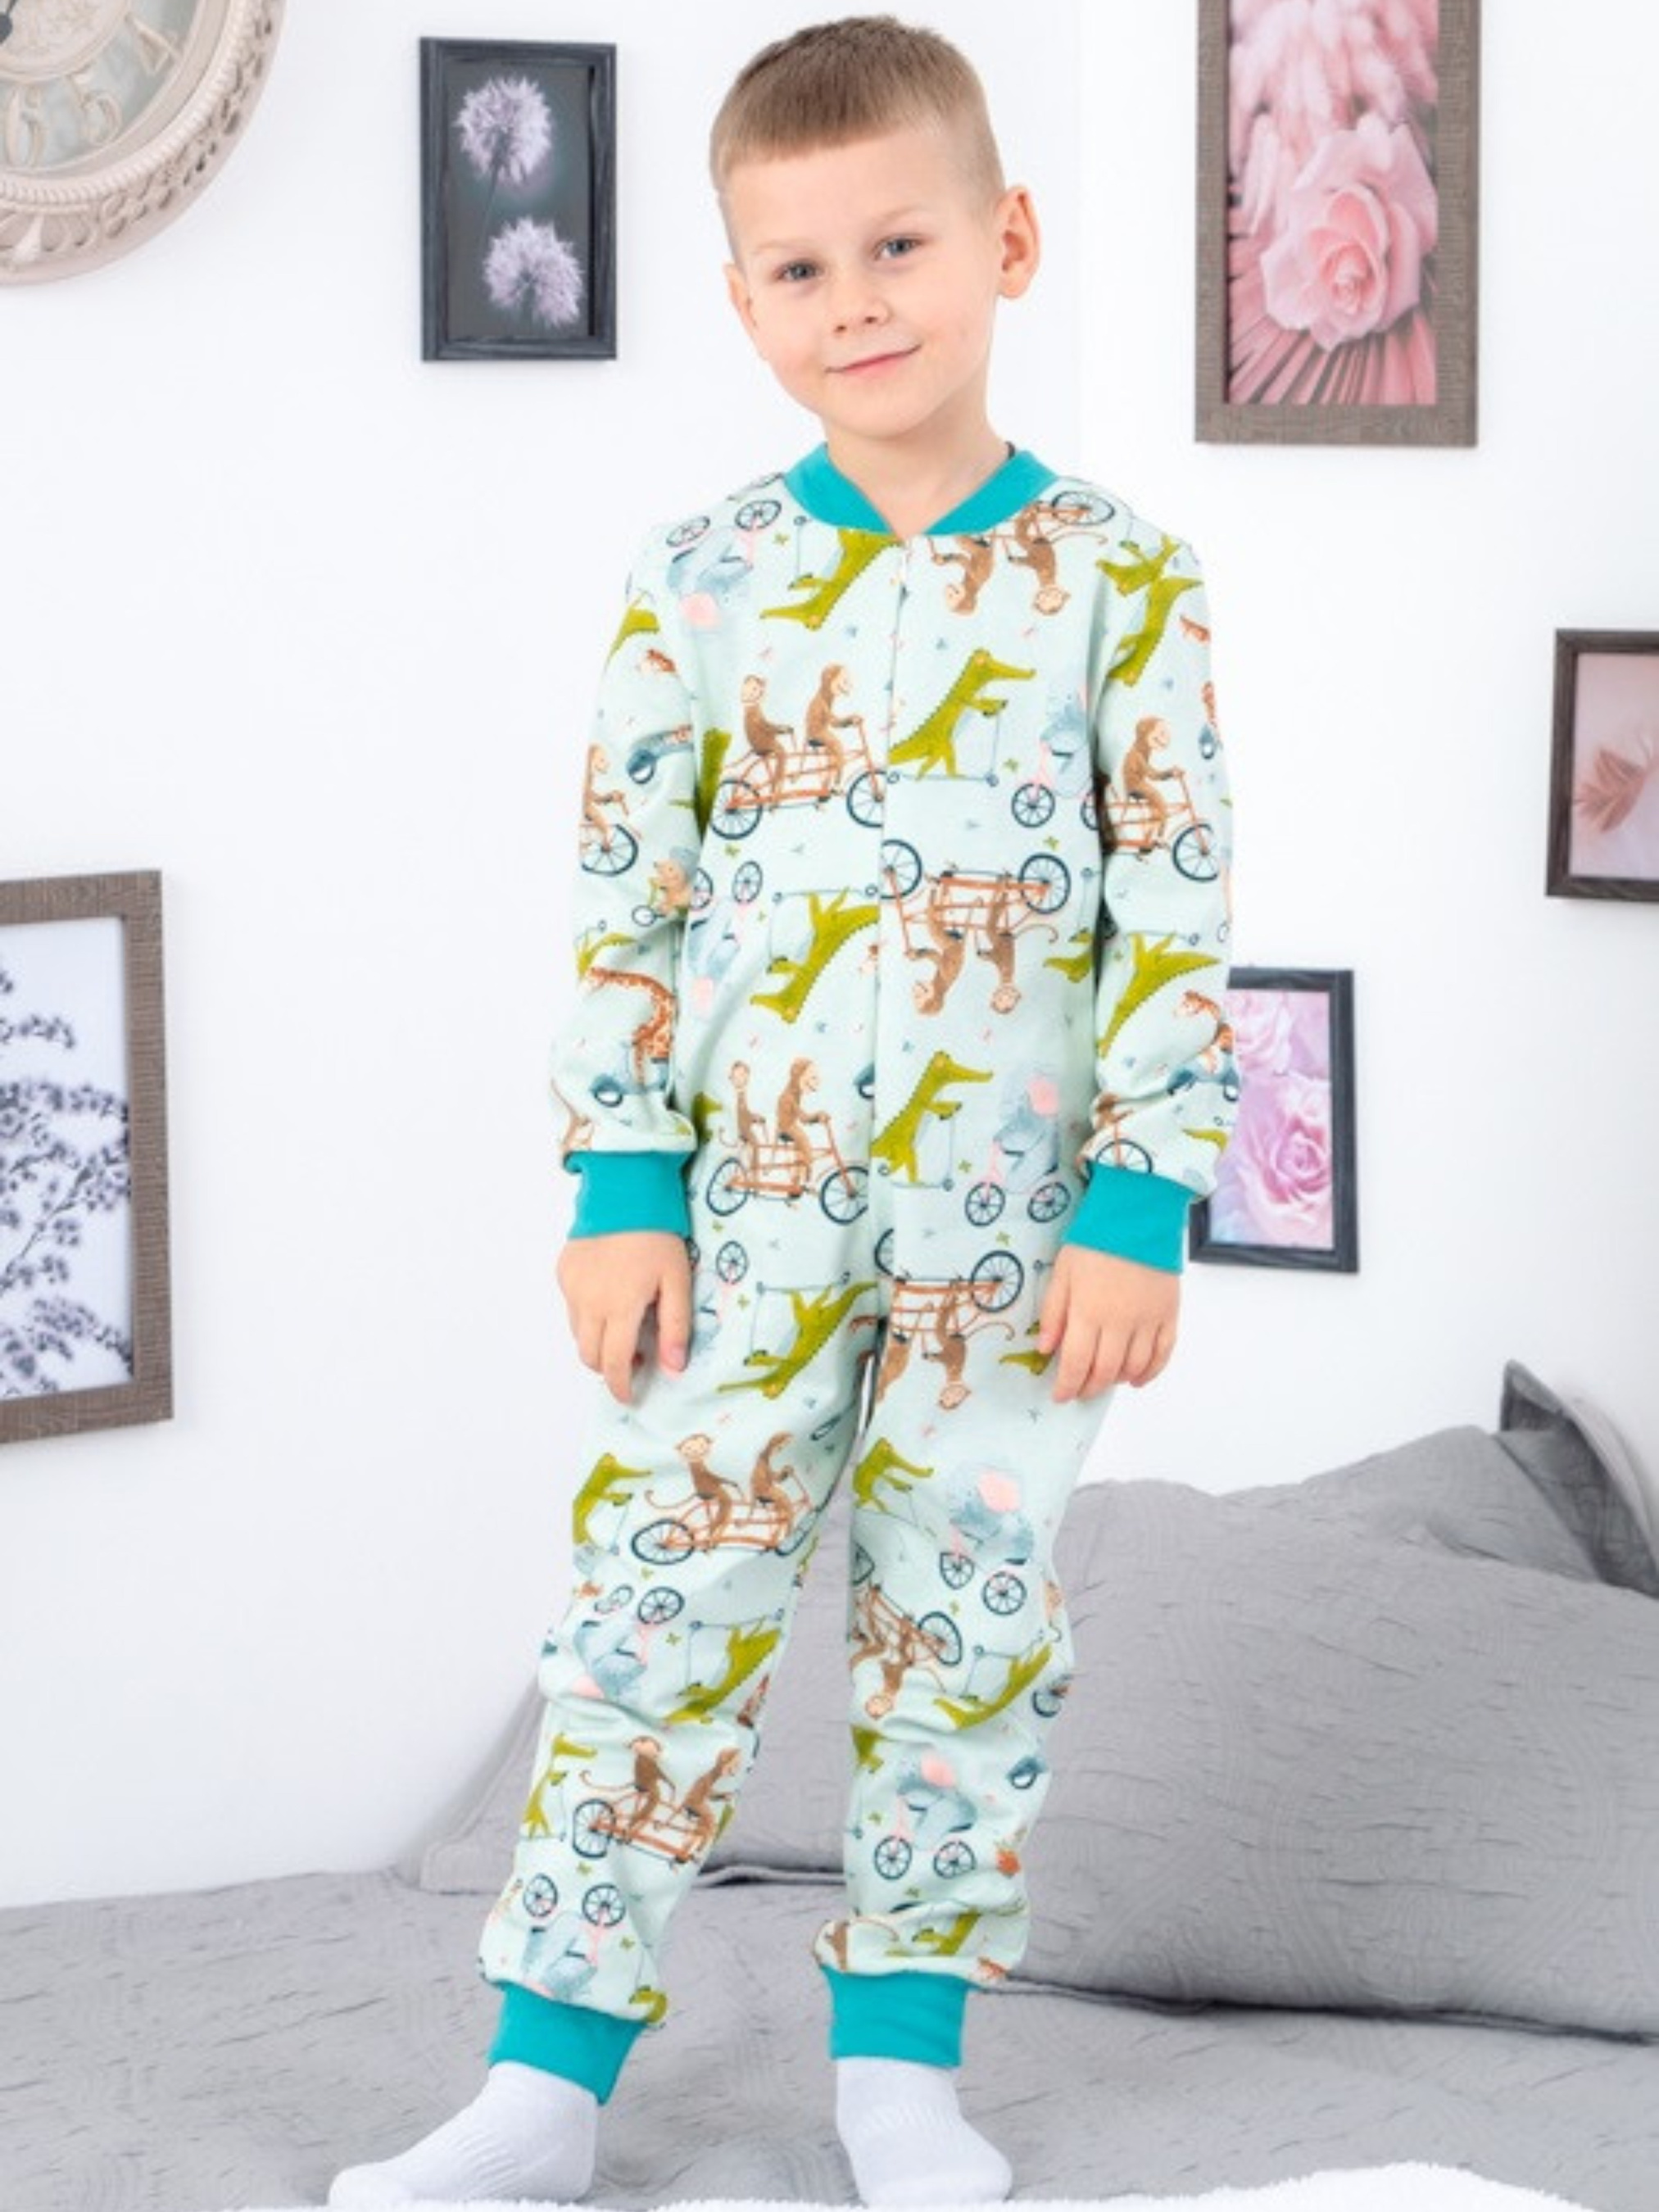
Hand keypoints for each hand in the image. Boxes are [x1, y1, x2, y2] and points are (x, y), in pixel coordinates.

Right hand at [557, 1231, 691, 1403]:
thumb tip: (673, 1369)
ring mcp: (571, 1287)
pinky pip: (572, 1306)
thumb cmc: (658, 1236)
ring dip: (597, 1341)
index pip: (613, 1364)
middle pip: (589, 1355)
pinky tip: (608, 1295)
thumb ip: (675, 1328)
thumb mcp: (677, 1282)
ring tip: (623, 1327)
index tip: (630, 1396)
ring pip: (578, 1333)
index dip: (620, 1386)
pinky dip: (588, 1314)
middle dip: (608, 1367)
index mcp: (619, 1307)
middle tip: (634, 1358)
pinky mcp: (563, 1271)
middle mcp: (588, 1302)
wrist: (624, 1191)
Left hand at [1036, 1244, 1178, 1401]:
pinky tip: (1137, 1379)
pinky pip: (1163, 1354)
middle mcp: (1120, 1322)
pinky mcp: (1170, 1314)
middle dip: (1089, 1387)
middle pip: (1105, 1371)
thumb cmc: (1095, 1241)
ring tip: (1104, 1381)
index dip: (1067, 1386)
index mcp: (1088, 1312)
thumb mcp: (1062, 1272)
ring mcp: (1148, 1320)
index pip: (1077, 1364)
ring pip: (1134, 1367)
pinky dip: (1151, 1372)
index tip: (1060, 1397)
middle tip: (1080, 1390)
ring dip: (1117, 1381)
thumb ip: (1053, 1312)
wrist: (1138, 1215)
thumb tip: (1045, 1349)